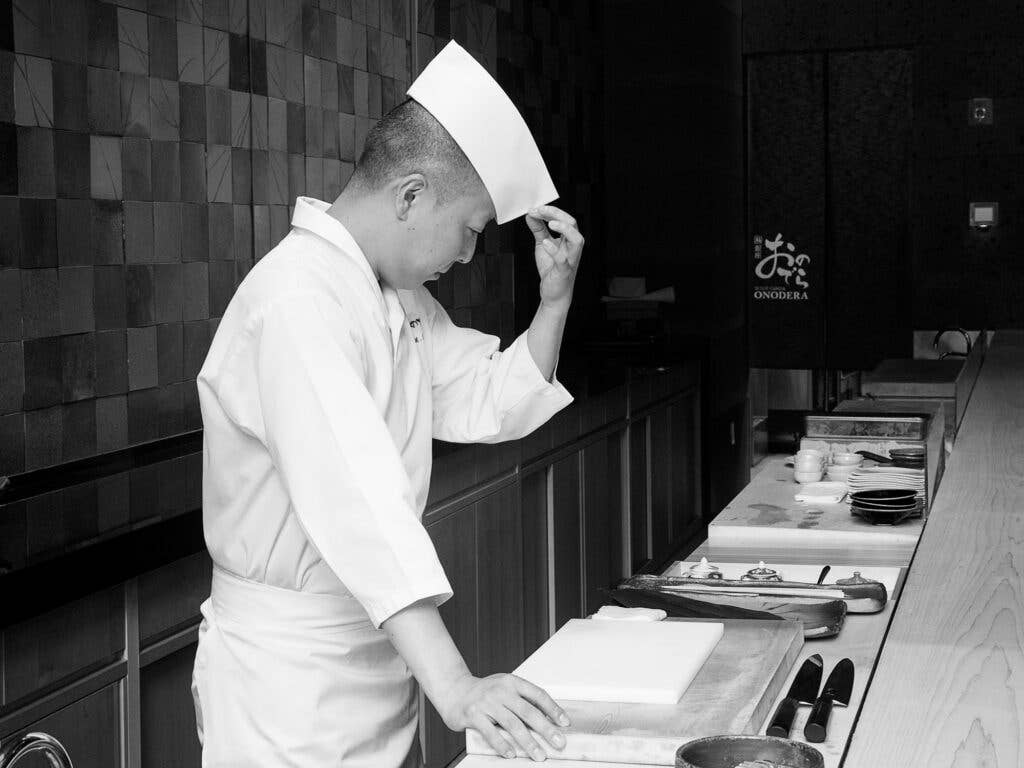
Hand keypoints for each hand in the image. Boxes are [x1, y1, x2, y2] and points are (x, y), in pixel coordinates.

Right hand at [438, 672, 569, 761]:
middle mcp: (501, 690)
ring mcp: (486, 702)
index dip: (553, 709)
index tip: (565, 723)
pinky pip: (490, 733)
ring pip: (512, 724)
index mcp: (512, 682)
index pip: (538, 694)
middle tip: (559, 743)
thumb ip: (522, 701)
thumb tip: (548, 720)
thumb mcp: (504, 688)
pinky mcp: (473, 715)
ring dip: (528, 742)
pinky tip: (511, 755)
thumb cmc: (484, 693)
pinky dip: (502, 745)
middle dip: (546, 729)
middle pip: (528, 711)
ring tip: (539, 755)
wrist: (454, 690)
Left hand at [525, 205, 583, 311]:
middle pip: (572, 224)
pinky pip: (563, 259)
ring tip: (551, 223)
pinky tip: (546, 243)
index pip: (565, 219)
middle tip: (540, 210)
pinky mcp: (564, 271)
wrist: (553, 294)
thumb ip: (538, 229)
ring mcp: (570, 259)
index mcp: (568, 239)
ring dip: (564, 229)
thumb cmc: (551, 269)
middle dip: (557, 214)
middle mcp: (572, 247)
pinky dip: (554, 250)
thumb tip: (530, 215)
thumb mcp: (543, 245)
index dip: (550, 211)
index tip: (535, 208)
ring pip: (577, 240)